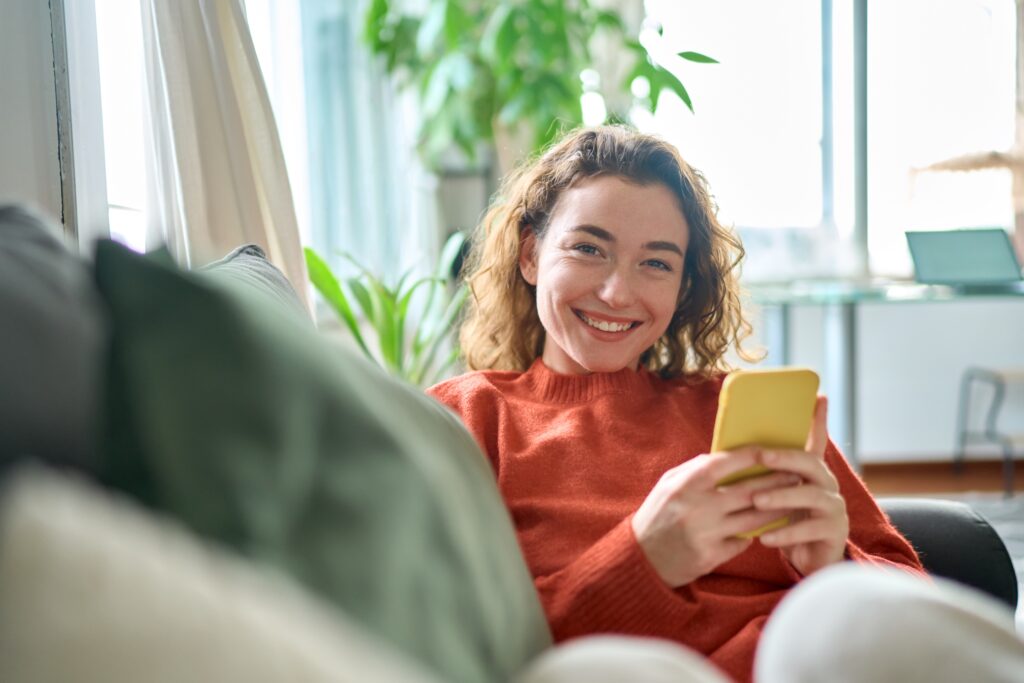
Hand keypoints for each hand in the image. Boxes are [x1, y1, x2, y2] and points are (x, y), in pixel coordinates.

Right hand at [632, 450, 800, 587]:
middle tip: (795, 474)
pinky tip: (769, 525)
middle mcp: (697, 508)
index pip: (725, 464)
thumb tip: (728, 456)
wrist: (641, 559)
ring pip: (753, 519)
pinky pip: (743, 542)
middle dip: (775, 481)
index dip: (750, 456)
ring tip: (792, 498)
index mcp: (685, 485)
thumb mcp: (667, 484)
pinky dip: (754, 533)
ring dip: (776, 508)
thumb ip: (695, 469)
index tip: (769, 451)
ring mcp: (706, 534)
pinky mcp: (711, 556)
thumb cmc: (656, 514)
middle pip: (748, 492)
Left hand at [751, 396, 849, 575]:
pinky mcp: (835, 532)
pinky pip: (811, 528)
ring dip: (781, 496)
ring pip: (811, 495)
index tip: (818, 397)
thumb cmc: (785, 523)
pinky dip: (786, 533)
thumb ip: (764, 475)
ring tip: (756, 500)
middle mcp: (827, 484)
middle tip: (761, 455)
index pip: (816, 441)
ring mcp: (834, 507)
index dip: (818, 420)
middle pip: (811, 463)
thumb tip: (733, 451)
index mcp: (811, 472)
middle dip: (785, 457)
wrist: (807, 561)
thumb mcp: (774, 495)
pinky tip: (764, 537)